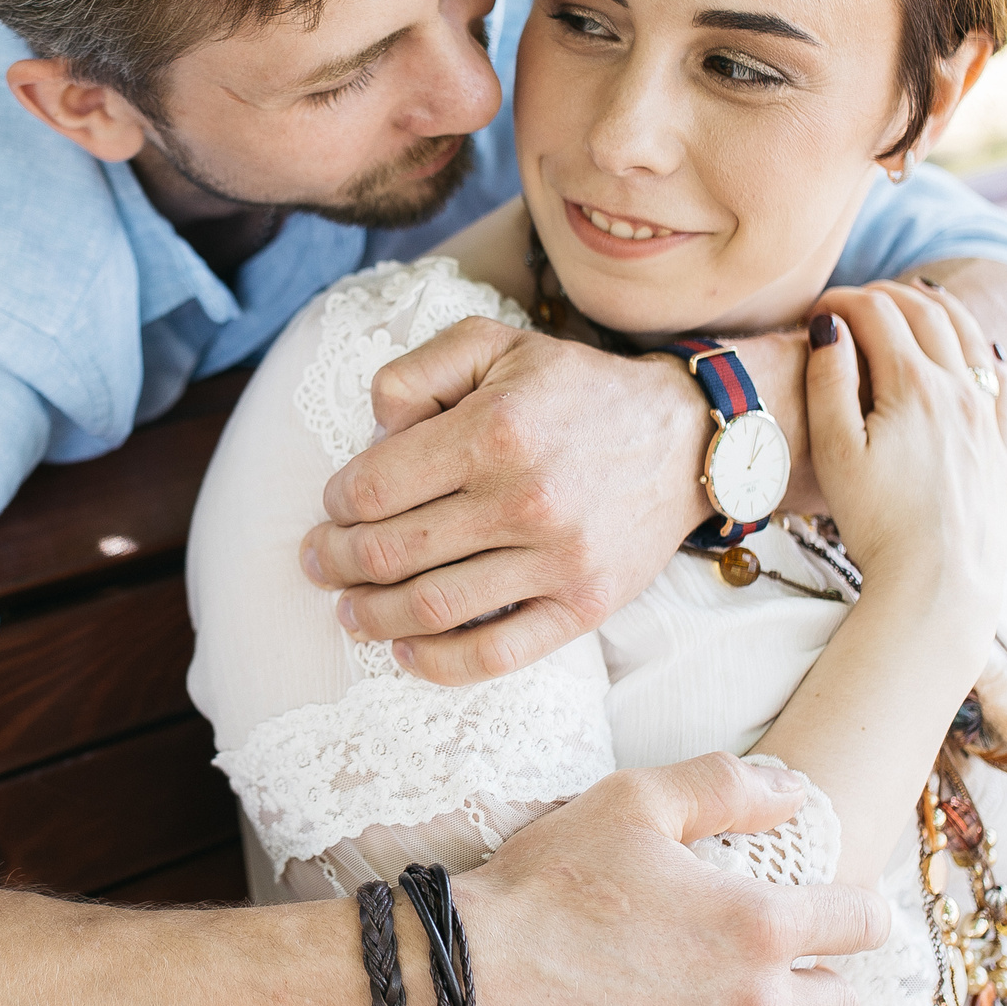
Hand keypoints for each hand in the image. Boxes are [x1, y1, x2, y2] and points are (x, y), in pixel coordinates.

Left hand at [299, 317, 715, 684]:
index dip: (337, 503)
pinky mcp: (584, 605)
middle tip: (317, 562)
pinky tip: (405, 650)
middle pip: (390, 552)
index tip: (332, 507)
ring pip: (431, 607)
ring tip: (347, 609)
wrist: (688, 437)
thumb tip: (375, 430)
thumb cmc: (577, 390)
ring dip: (371, 616)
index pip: (377, 487)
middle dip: (336, 562)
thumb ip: (420, 370)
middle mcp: (524, 498)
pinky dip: (437, 663)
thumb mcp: (496, 343)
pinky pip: (495, 653)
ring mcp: (557, 559)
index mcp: (495, 430)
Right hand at [454, 752, 889, 1005]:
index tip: (841, 915)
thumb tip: (794, 791)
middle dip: (818, 983)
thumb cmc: (547, 885)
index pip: (862, 924)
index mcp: (757, 923)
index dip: (857, 912)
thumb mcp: (631, 802)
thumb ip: (723, 786)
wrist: (469, 980)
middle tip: (774, 969)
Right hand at [805, 279, 1006, 628]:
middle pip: (925, 312)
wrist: (942, 581)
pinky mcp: (1004, 444)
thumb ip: (829, 382)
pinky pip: (1002, 377)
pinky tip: (976, 348)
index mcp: (913, 386)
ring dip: (936, 306)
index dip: (840, 300)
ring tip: (912, 299)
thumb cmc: (878, 522)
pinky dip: (983, 347)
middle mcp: (959, 389)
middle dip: (885, 294)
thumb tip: (829, 327)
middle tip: (853, 300)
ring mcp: (988, 415)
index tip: (813, 309)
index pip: (876, 313)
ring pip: (969, 333)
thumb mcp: (836, 452)